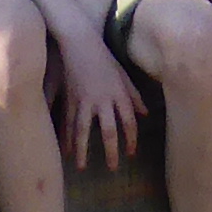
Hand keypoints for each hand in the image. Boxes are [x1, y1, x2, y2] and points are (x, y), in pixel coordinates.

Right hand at [55, 28, 146, 169]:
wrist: (79, 43)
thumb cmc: (104, 58)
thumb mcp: (123, 75)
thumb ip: (134, 96)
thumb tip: (145, 114)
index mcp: (119, 94)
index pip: (129, 122)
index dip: (131, 140)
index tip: (131, 153)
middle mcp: (103, 100)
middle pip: (109, 131)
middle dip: (110, 152)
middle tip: (112, 168)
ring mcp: (84, 100)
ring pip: (83, 131)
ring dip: (83, 151)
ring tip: (81, 167)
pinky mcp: (69, 98)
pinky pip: (68, 122)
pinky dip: (66, 137)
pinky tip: (65, 149)